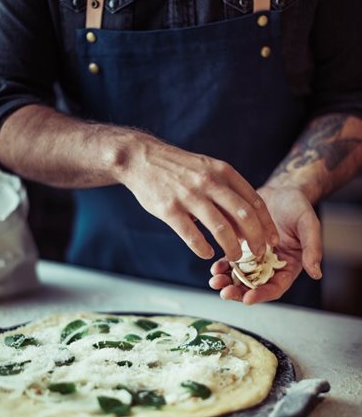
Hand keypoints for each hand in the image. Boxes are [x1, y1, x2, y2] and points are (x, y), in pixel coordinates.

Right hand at [121, 134, 278, 260]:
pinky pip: (192, 236)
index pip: (254, 201)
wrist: (142, 159)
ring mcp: (189, 196)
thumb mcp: (209, 170)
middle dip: (256, 239)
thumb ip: (227, 192)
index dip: (267, 224)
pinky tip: (206, 254)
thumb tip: (245, 225)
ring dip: (232, 248)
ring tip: (235, 258)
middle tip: (259, 254)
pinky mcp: (169, 210)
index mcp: (223, 172)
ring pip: (221, 229)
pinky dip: (203, 249)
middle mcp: (209, 183)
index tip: (272, 241)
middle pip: (243, 216)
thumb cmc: (180, 169)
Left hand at [209, 186, 322, 303]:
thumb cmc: (298, 207)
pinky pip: (230, 262)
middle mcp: (270, 266)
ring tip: (215, 282)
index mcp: (288, 266)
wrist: (281, 190)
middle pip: (254, 286)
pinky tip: (214, 268)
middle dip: (239, 292)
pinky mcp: (241, 248)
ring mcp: (254, 259)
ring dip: (227, 282)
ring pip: (239, 277)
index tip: (248, 298)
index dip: (262, 295)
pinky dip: (222, 267)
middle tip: (225, 293)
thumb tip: (316, 272)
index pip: (275, 287)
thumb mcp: (308, 224)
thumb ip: (313, 248)